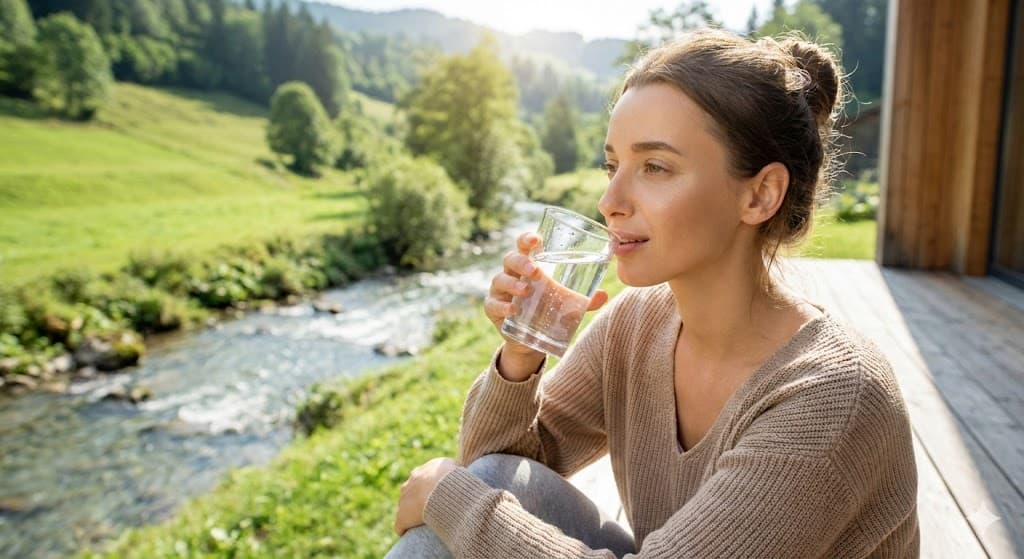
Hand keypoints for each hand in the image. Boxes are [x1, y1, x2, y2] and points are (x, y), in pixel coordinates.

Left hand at [394, 457, 458, 535]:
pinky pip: (400, 526)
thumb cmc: (452, 479)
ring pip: (403, 508)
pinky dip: (404, 529)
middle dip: (416, 500)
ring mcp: (403, 501)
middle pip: (409, 493)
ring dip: (410, 515)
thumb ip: (449, 467)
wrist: (444, 491)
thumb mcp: (453, 466)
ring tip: (421, 522)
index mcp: (419, 473)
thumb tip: (455, 471)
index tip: (435, 496)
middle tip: (430, 508)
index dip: (426, 489)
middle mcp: (408, 485)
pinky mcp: (402, 518)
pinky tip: (410, 534)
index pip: (418, 480)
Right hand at [485, 232, 608, 379]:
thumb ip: (584, 300)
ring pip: (500, 279)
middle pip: (510, 259)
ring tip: (526, 290)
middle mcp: (511, 274)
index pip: (524, 246)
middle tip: (535, 271)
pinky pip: (493, 305)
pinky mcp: (493, 309)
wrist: (531, 340)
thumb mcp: (566, 304)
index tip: (536, 239)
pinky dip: (502, 306)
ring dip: (512, 284)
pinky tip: (513, 310)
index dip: (527, 239)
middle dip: (521, 262)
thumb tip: (604, 295)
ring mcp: (500, 291)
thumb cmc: (547, 310)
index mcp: (528, 266)